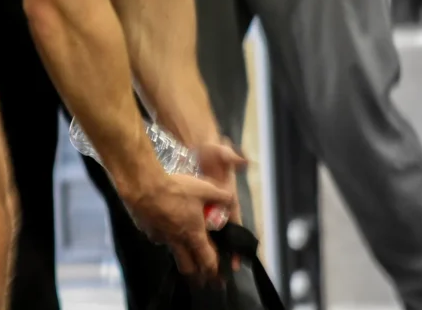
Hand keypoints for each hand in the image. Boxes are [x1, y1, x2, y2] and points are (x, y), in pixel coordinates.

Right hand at [121, 172, 233, 282]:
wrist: (143, 186)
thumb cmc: (177, 190)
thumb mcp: (204, 189)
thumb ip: (221, 196)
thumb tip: (232, 200)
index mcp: (193, 235)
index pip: (206, 261)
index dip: (214, 271)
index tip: (218, 277)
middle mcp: (176, 242)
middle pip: (187, 267)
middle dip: (195, 275)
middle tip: (200, 276)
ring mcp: (160, 238)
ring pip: (172, 252)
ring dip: (180, 255)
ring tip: (182, 248)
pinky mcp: (147, 231)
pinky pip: (159, 238)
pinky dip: (164, 236)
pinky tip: (164, 224)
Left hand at [196, 139, 247, 268]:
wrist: (193, 144)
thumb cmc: (210, 151)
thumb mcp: (221, 152)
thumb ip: (231, 157)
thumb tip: (244, 161)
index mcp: (226, 199)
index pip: (233, 225)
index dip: (234, 243)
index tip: (234, 262)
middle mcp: (215, 205)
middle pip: (218, 235)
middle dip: (217, 255)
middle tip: (216, 277)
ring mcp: (200, 205)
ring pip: (202, 233)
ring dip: (200, 251)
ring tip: (197, 273)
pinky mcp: (186, 205)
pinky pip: (186, 225)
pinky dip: (183, 238)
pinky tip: (177, 251)